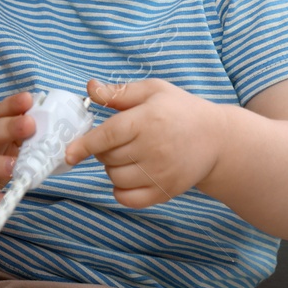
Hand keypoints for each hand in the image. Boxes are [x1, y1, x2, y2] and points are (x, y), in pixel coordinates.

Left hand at [63, 78, 225, 207]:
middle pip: (107, 157)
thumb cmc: (181, 111)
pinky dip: (121, 191)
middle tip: (122, 141)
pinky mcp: (165, 191)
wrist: (218, 139)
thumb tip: (90, 88)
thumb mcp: (153, 91)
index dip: (84, 146)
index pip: (107, 136)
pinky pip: (128, 199)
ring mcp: (160, 173)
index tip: (69, 154)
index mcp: (148, 120)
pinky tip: (129, 177)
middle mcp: (154, 148)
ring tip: (129, 156)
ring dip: (113, 168)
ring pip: (115, 177)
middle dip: (104, 150)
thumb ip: (119, 92)